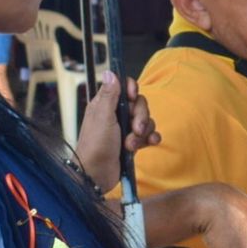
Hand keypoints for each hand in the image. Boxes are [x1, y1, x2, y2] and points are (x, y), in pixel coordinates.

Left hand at [77, 73, 159, 192]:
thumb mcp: (103, 116)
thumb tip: (110, 72)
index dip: (132, 90)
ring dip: (143, 131)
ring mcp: (125, 129)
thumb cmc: (95, 145)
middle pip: (139, 103)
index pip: (124, 87)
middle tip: (134, 128)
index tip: (132, 98)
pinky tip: (149, 144)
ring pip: (146, 120)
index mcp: (105, 104)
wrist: (97, 174)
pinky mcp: (133, 142)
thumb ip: (109, 95)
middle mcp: (116, 114)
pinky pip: (149, 134)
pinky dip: (151, 138)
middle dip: (141, 116)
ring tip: (131, 144)